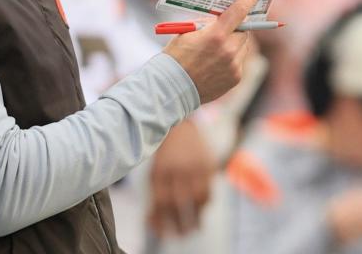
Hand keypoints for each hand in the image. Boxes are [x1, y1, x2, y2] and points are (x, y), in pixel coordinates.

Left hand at [148, 120, 215, 237]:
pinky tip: (201, 210)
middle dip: (180, 224)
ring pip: (197, 199)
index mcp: (160, 170)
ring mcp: (195, 166)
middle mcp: (178, 169)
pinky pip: (209, 190)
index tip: (162, 233)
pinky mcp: (209, 165)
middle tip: (181, 235)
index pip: (161, 202)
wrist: (180, 126)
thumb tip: (152, 223)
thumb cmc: (164, 154)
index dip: (161, 221)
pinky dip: (205, 203)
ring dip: (196, 217)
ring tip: (194, 228)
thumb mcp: (155, 171)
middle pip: (179, 203)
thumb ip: (156, 195)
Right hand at [163, 0, 256, 103]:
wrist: (172, 87)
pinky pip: (239, 62)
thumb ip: (207, 24)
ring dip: (234, 44)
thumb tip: (221, 18)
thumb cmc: (176, 56)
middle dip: (237, 27)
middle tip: (228, 27)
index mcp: (215, 35)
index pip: (238, 12)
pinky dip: (231, 59)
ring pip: (242, 47)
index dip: (247, 1)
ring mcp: (233, 65)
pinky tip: (216, 63)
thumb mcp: (188, 32)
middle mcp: (228, 50)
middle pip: (244, 31)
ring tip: (216, 49)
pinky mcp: (235, 78)